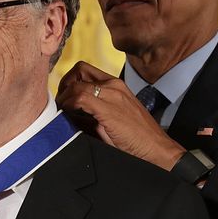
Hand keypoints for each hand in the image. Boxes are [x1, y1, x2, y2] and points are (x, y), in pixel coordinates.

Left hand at [56, 61, 185, 170]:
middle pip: (78, 69)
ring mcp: (112, 94)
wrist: (156, 148)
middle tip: (61, 102)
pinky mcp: (108, 108)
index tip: (64, 98)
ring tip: (63, 112)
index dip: (69, 82)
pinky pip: (79, 98)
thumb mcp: (112, 118)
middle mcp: (114, 85)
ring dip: (64, 98)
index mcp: (116, 85)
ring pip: (75, 83)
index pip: (85, 71)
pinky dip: (68, 105)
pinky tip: (69, 116)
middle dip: (64, 84)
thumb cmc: (136, 138)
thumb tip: (69, 114)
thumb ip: (93, 112)